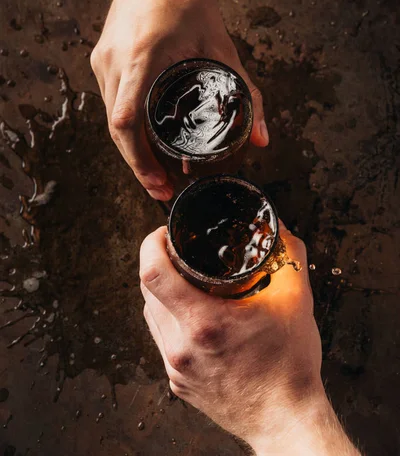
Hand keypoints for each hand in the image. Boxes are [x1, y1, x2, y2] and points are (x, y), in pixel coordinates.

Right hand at [91, 0, 267, 200]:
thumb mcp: (222, 46)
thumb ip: (245, 93)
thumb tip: (262, 139)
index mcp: (143, 57)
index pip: (127, 121)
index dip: (139, 160)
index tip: (159, 183)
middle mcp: (115, 62)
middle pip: (117, 130)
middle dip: (139, 165)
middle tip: (164, 188)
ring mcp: (103, 61)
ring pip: (111, 119)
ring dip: (131, 149)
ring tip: (157, 171)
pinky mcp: (100, 59)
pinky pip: (111, 102)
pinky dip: (127, 127)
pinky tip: (146, 139)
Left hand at [140, 224, 360, 454]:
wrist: (286, 420)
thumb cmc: (290, 367)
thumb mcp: (296, 302)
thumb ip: (289, 257)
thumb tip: (280, 229)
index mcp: (204, 323)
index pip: (153, 274)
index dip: (152, 245)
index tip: (165, 235)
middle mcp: (181, 347)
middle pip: (146, 291)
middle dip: (158, 263)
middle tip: (179, 253)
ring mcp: (176, 367)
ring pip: (151, 315)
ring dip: (162, 292)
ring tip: (185, 281)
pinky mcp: (178, 381)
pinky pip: (161, 339)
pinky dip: (170, 319)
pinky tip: (192, 315)